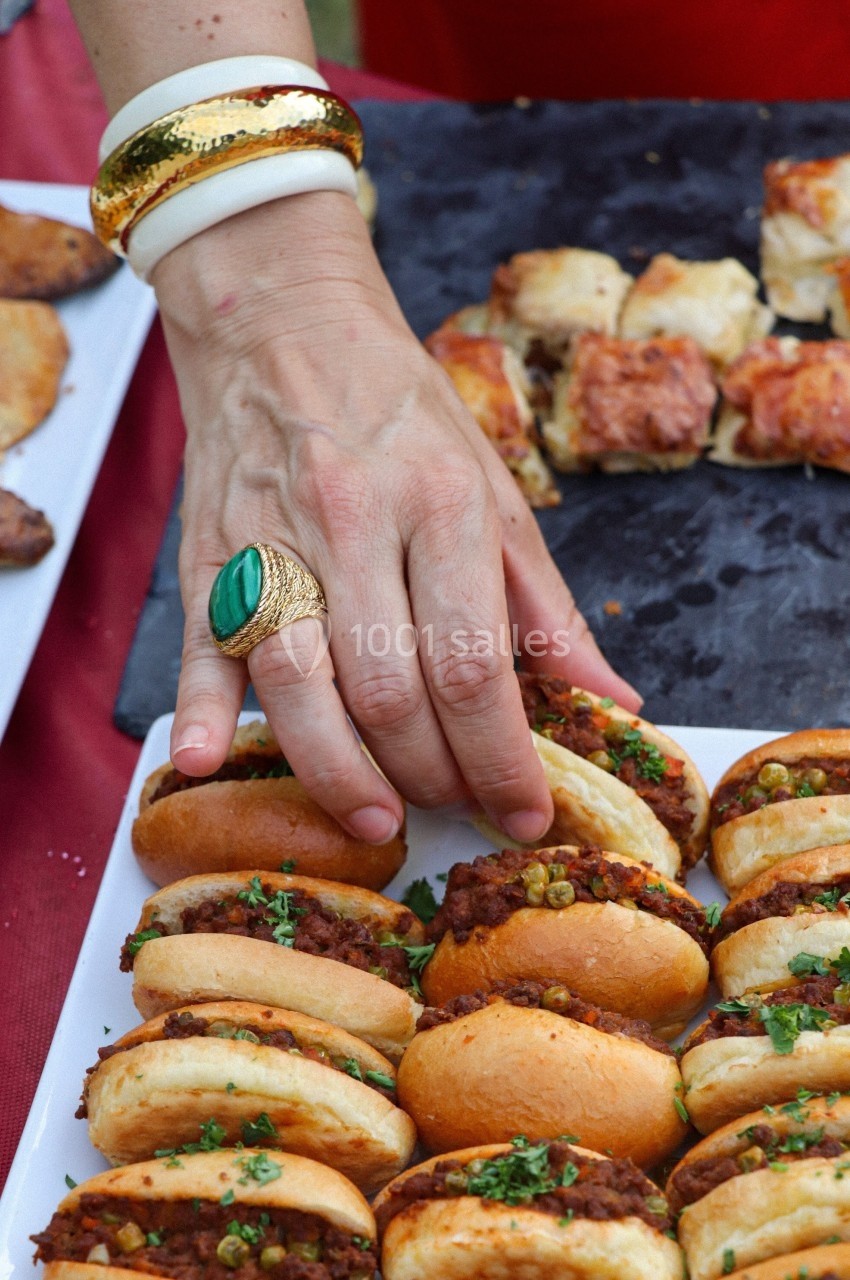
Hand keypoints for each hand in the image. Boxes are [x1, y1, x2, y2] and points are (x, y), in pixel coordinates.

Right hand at [154, 191, 639, 844]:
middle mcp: (354, 520)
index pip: (474, 663)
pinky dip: (202, 710)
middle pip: (390, 688)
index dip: (502, 758)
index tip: (523, 811)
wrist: (281, 319)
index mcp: (441, 502)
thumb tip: (611, 700)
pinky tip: (207, 763)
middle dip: (430, 774)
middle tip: (453, 802)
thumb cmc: (399, 410)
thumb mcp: (495, 487)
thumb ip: (547, 606)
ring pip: (300, 682)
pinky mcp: (209, 554)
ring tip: (378, 817)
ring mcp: (272, 539)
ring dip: (339, 771)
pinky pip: (202, 643)